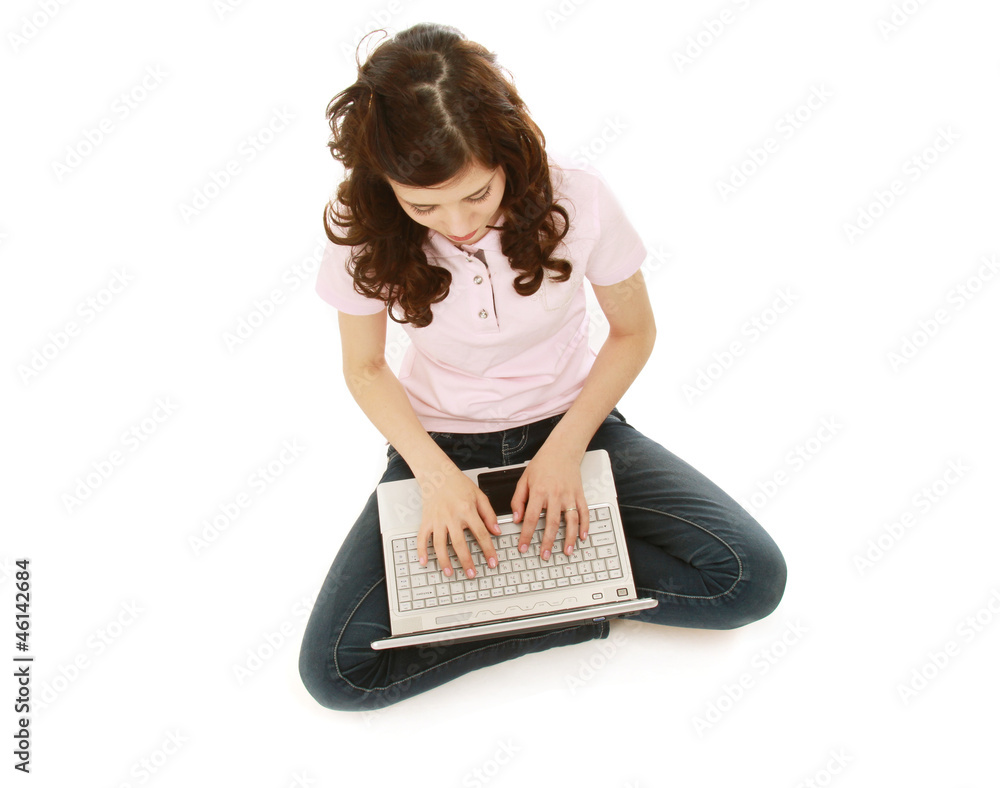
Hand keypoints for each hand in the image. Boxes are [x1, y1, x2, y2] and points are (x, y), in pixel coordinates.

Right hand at [415, 465, 500, 578]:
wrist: (437, 473)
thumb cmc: (458, 484)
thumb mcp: (479, 496)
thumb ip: (489, 514)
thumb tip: (496, 531)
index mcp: (467, 510)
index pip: (481, 534)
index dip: (488, 550)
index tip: (493, 562)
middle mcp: (451, 516)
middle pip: (459, 544)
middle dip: (466, 562)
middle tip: (472, 574)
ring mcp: (437, 519)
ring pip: (439, 545)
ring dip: (444, 561)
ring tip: (450, 572)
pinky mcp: (426, 520)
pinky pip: (422, 538)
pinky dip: (421, 551)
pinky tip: (424, 562)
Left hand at [509, 444, 587, 561]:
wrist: (562, 449)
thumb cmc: (542, 464)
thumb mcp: (524, 479)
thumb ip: (518, 499)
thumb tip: (516, 518)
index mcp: (539, 491)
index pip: (531, 518)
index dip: (526, 535)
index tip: (523, 547)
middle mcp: (555, 495)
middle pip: (551, 523)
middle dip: (547, 542)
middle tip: (544, 555)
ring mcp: (569, 495)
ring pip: (570, 521)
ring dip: (569, 538)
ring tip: (566, 551)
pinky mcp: (579, 494)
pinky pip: (584, 512)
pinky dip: (584, 526)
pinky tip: (582, 537)